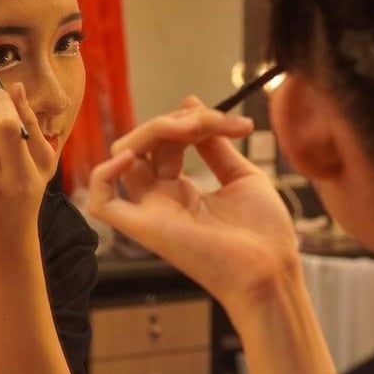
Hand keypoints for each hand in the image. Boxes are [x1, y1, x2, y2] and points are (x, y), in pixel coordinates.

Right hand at [88, 98, 300, 313]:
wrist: (271, 269)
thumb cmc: (263, 232)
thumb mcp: (242, 175)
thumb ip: (215, 144)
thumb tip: (190, 104)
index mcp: (181, 190)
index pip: (168, 140)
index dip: (193, 121)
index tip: (233, 123)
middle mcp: (161, 198)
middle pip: (146, 142)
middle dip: (178, 121)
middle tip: (212, 122)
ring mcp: (150, 211)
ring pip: (125, 155)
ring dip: (156, 129)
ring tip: (193, 128)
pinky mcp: (144, 227)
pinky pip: (102, 202)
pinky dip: (105, 174)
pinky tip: (131, 156)